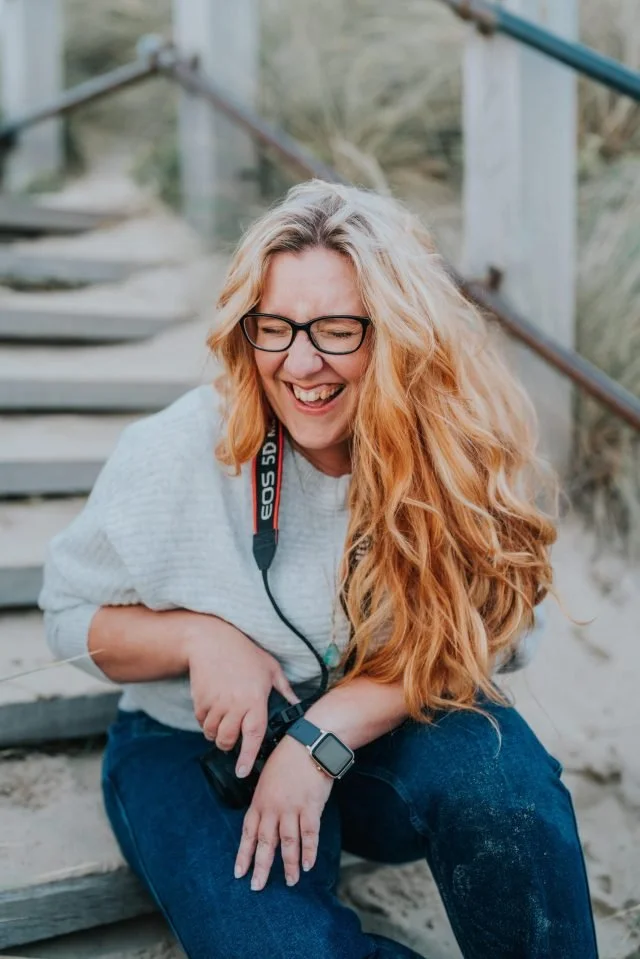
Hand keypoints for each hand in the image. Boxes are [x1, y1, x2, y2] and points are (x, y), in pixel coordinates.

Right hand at [185, 617, 298, 776]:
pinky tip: (213, 710)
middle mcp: (235, 704)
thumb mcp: (271, 668)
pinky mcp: (200, 700)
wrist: (211, 641)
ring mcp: (216, 703)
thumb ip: (284, 689)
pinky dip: (205, 722)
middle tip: (232, 742)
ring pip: (212, 734)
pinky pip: (201, 722)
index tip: (242, 772)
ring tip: (223, 724)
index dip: (248, 756)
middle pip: (228, 740)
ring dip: (216, 735)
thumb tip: (298, 705)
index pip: (254, 735)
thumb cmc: (245, 653)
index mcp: (255, 699)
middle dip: (228, 746)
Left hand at [234, 734, 333, 890]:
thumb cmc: (287, 758)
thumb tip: (263, 818)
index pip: (248, 833)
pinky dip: (309, 851)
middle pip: (265, 843)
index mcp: (260, 801)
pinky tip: (309, 865)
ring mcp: (291, 808)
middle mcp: (273, 808)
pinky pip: (309, 834)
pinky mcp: (310, 807)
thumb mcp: (267, 778)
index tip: (240, 873)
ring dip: (290, 864)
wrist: (307, 744)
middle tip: (258, 887)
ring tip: (292, 881)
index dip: (244, 854)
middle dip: (261, 867)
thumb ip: (265, 800)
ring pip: (288, 843)